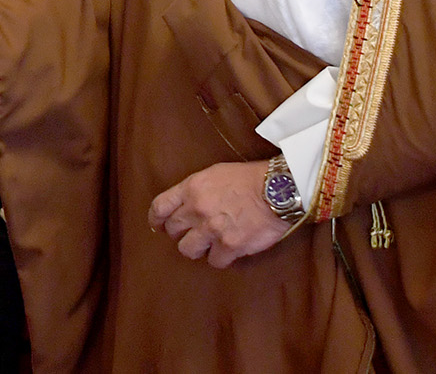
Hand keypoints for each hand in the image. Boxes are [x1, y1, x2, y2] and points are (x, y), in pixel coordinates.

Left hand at [148, 160, 289, 268]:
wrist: (278, 190)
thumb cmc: (248, 179)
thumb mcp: (215, 173)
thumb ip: (195, 189)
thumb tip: (182, 205)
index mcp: (191, 188)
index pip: (159, 207)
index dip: (156, 220)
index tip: (159, 225)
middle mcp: (198, 209)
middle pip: (173, 231)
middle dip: (180, 233)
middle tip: (192, 233)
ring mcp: (213, 229)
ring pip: (188, 250)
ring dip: (197, 248)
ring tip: (209, 243)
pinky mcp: (230, 246)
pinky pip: (214, 261)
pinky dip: (220, 257)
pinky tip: (228, 249)